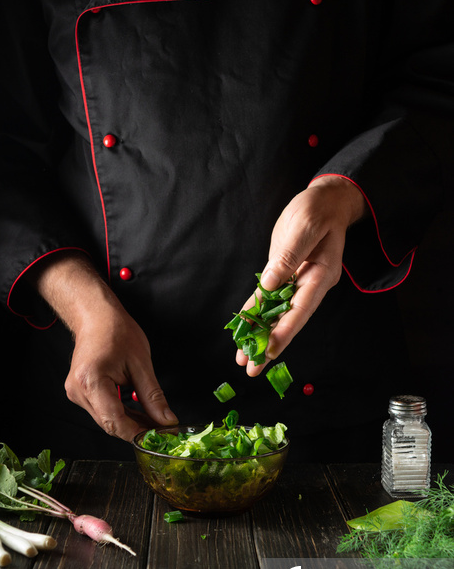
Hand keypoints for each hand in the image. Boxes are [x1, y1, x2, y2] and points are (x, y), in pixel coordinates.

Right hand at [27, 252, 177, 440]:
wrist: (95, 316)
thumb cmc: (116, 331)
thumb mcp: (141, 364)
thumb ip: (153, 396)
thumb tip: (166, 421)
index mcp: (91, 381)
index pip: (115, 421)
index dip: (138, 433)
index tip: (160, 437)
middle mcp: (78, 391)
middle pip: (110, 424)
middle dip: (137, 429)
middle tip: (162, 429)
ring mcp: (76, 393)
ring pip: (106, 421)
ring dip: (130, 423)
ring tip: (154, 420)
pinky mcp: (80, 393)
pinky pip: (103, 411)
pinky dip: (121, 414)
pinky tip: (139, 413)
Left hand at [236, 176, 366, 375]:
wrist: (326, 201)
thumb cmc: (319, 210)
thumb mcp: (305, 226)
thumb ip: (289, 256)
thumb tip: (270, 283)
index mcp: (321, 274)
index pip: (302, 309)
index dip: (285, 331)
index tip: (270, 351)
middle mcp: (310, 283)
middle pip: (289, 319)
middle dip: (270, 344)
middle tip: (252, 367)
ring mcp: (297, 281)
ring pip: (276, 313)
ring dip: (260, 334)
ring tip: (243, 357)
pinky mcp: (284, 273)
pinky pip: (268, 298)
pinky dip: (256, 314)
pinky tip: (244, 329)